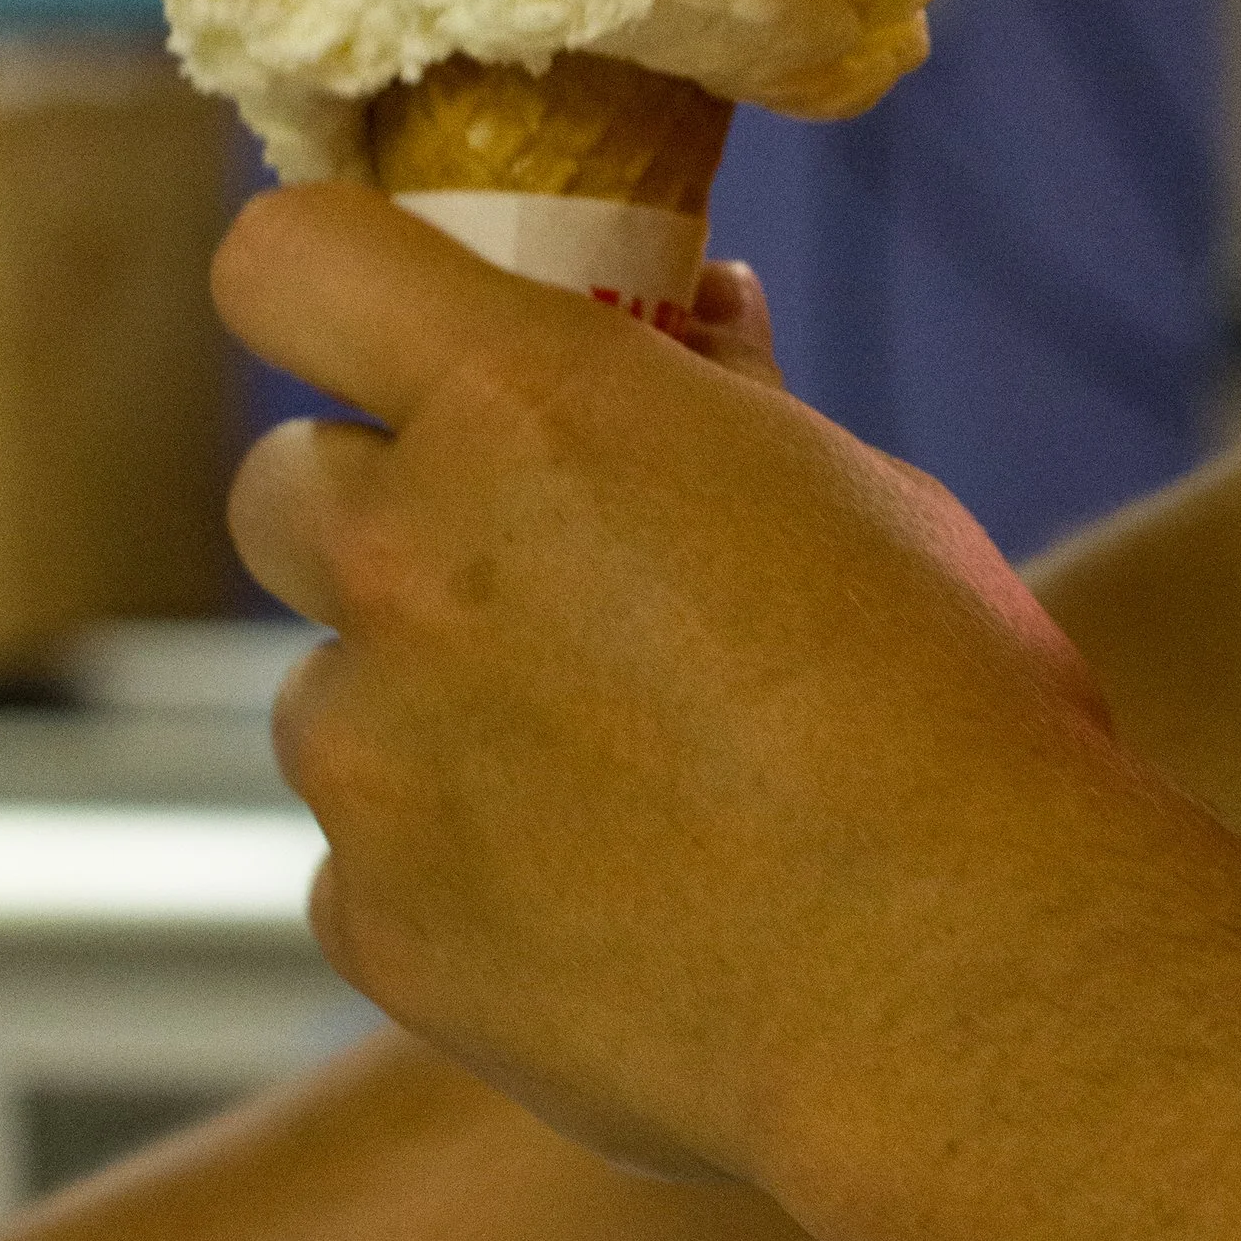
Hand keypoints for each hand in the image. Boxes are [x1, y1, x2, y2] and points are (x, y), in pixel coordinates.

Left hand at [215, 189, 1115, 1192]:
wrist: (961, 976)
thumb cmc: (950, 712)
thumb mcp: (862, 495)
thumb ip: (724, 403)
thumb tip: (698, 318)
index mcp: (525, 409)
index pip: (291, 263)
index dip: (326, 286)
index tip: (384, 329)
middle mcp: (409, 564)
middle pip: (280, 486)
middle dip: (377, 515)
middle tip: (521, 575)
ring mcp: (374, 757)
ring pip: (331, 694)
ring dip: (422, 711)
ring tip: (610, 778)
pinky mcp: (378, 923)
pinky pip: (369, 865)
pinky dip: (457, 873)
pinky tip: (609, 902)